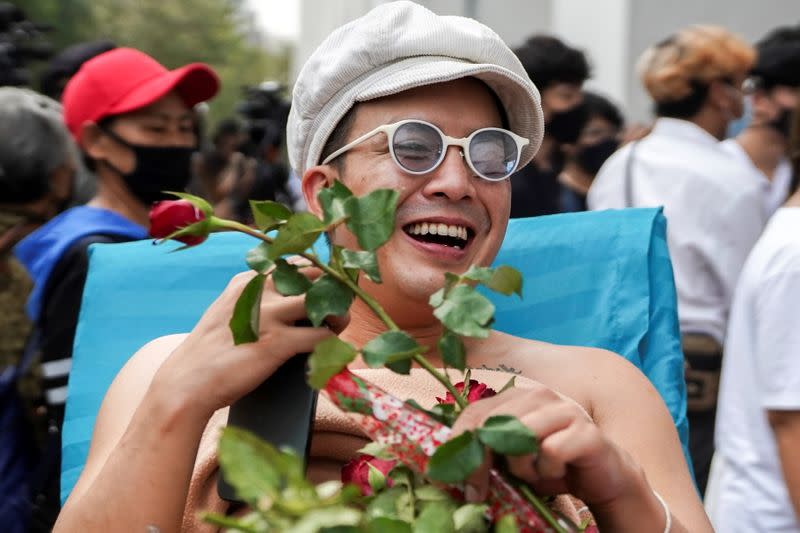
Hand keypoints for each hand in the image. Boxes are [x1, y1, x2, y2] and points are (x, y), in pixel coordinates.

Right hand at [154, 267, 346, 416]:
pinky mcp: (279, 343)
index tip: (325, 290)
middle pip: (316, 275)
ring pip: (325, 302)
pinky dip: (332, 344)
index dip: (316, 277)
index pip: (296, 263)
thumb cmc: (211, 352)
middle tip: (337, 306)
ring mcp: (270, 315)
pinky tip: (330, 351)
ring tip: (336, 327)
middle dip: (332, 289)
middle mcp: (261, 290)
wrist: (187, 383)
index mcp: (249, 279)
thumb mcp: (228, 311)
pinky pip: (322, 336)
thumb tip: (290, 301)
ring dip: (338, 315)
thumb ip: (253, 299)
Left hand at [451, 385, 643, 507]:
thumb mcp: (510, 458)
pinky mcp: (586, 431)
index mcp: (516, 396)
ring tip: (532, 475)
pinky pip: (551, 452)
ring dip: (520, 467)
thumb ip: (485, 451)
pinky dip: (548, 471)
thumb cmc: (550, 465)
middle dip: (479, 463)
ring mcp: (564, 409)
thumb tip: (446, 466)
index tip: (449, 476)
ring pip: (521, 437)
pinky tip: (558, 473)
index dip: (458, 445)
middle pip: (493, 423)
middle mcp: (539, 395)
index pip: (474, 412)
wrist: (601, 476)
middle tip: (478, 493)